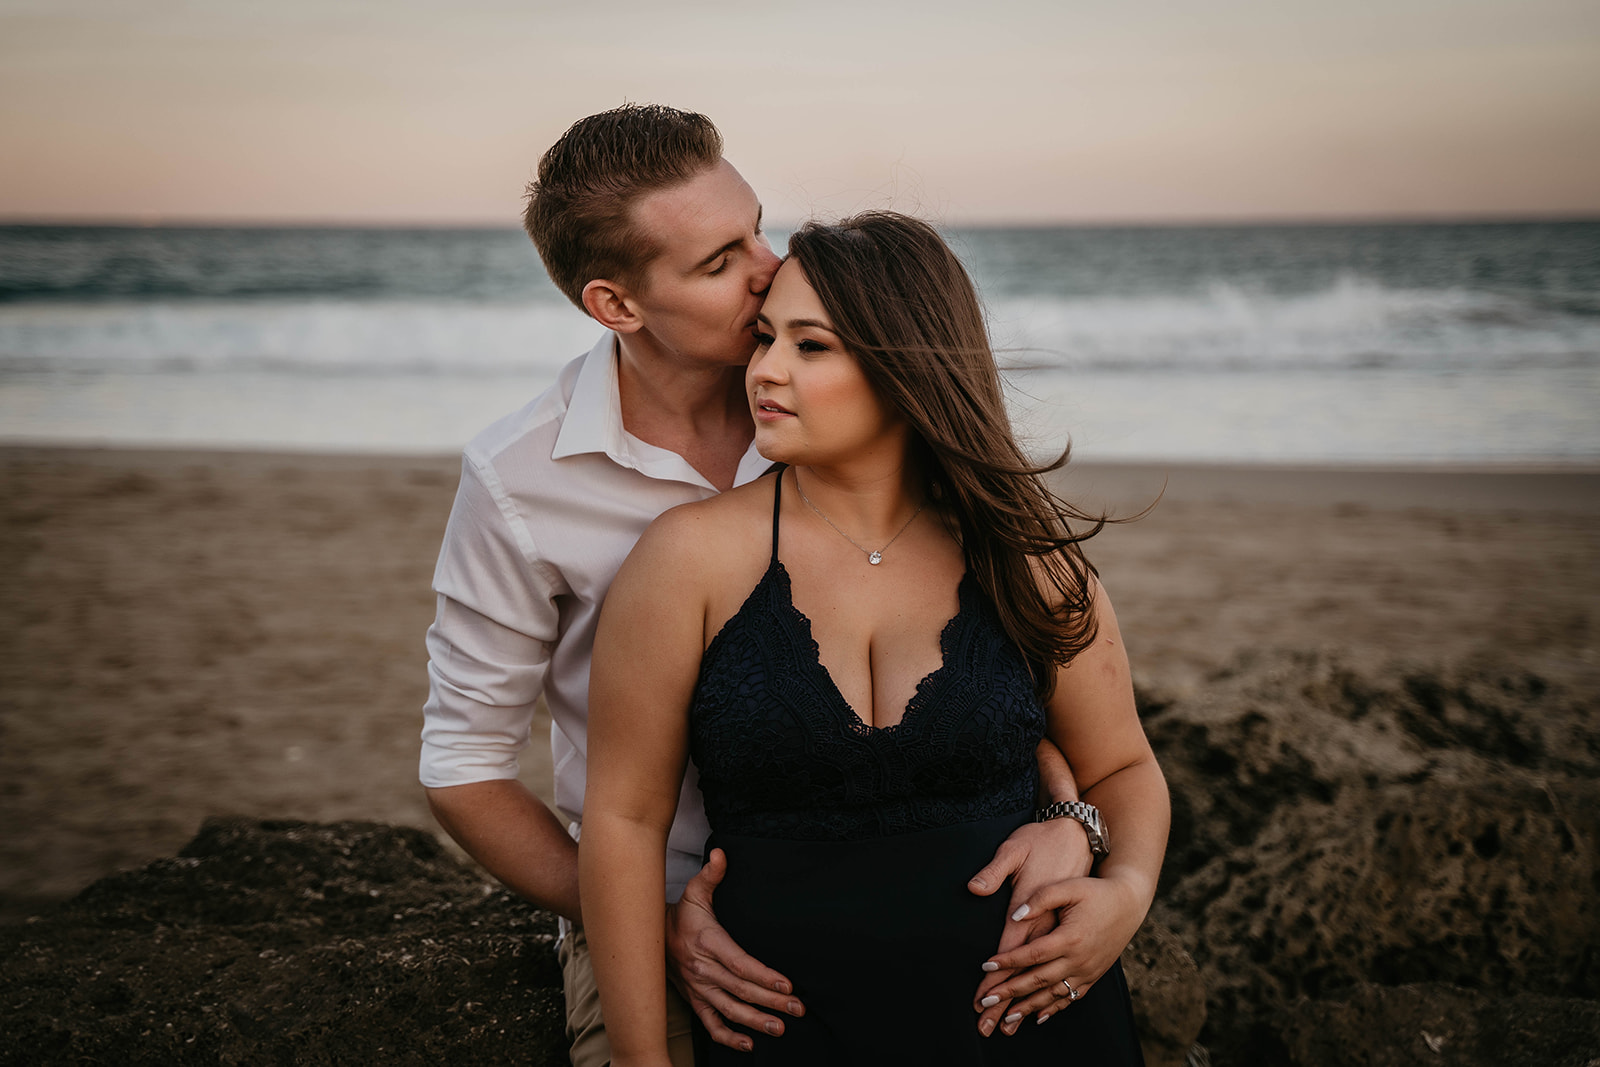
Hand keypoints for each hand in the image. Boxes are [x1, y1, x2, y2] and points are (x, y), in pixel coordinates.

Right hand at [664, 848, 804, 1050]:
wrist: (649, 937)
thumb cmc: (680, 913)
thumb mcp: (694, 891)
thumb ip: (711, 874)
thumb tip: (721, 854)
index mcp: (708, 943)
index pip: (740, 963)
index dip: (763, 975)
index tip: (786, 985)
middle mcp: (703, 970)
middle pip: (741, 990)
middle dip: (771, 1001)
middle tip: (797, 1009)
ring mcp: (698, 989)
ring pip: (729, 1010)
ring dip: (755, 1021)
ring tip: (780, 1027)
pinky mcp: (694, 1000)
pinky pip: (711, 1023)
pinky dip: (728, 1037)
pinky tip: (749, 1043)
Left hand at [967, 816, 1093, 1035]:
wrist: (1129, 903)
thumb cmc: (1095, 891)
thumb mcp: (1068, 887)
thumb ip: (1040, 899)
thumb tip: (1015, 916)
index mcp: (1070, 938)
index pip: (1031, 955)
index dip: (1007, 961)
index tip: (986, 965)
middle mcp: (1079, 960)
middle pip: (1038, 981)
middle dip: (1010, 993)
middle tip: (986, 1001)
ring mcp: (1088, 971)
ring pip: (1053, 995)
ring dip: (1028, 1007)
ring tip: (1006, 1018)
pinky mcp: (1094, 976)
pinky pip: (1071, 998)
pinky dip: (1053, 1008)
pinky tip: (1037, 1016)